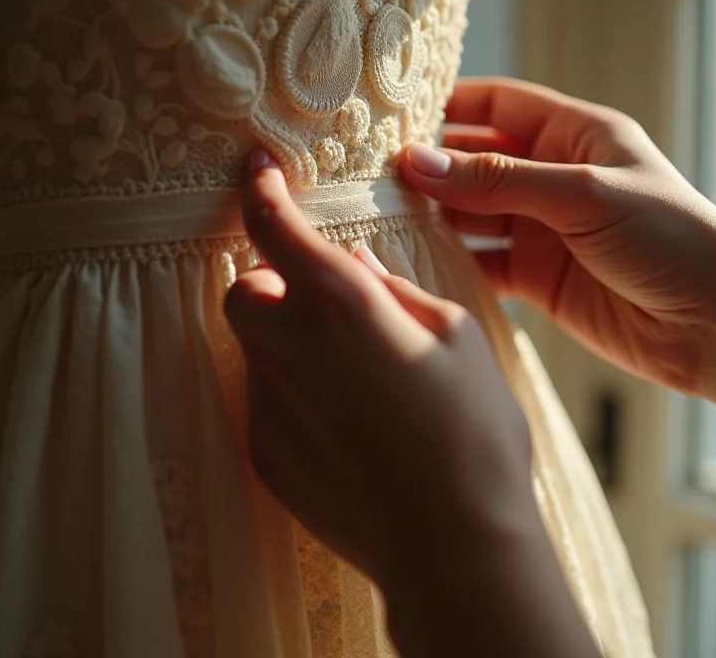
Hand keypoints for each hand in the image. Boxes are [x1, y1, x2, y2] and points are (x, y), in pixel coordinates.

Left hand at [225, 150, 598, 656]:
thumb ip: (395, 291)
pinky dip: (291, 397)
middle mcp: (289, 348)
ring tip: (349, 380)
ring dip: (287, 345)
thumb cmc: (472, 430)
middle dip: (271, 288)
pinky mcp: (264, 453)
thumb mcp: (456, 336)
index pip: (275, 228)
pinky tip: (345, 429)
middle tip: (323, 309)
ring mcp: (269, 405)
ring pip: (254, 350)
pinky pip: (264, 404)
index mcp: (341, 303)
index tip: (256, 172)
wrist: (454, 542)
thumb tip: (359, 267)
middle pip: (242, 293)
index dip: (260, 192)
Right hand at [401, 77, 715, 400]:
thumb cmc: (672, 240)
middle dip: (432, 167)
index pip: (500, 105)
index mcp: (575, 137)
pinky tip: (420, 265)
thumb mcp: (584, 195)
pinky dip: (454, 264)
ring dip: (436, 218)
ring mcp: (543, 230)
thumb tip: (420, 162)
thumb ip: (499, 181)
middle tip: (376, 176)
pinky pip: (484, 263)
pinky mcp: (538, 277)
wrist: (715, 326)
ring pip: (474, 215)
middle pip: (478, 162)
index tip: (397, 115)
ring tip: (385, 219)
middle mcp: (553, 179)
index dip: (451, 104)